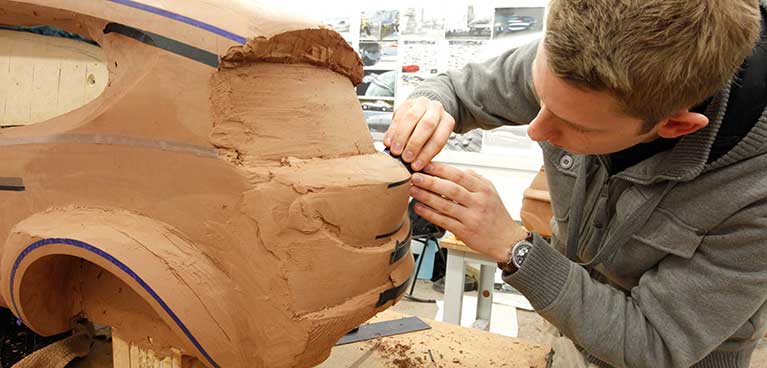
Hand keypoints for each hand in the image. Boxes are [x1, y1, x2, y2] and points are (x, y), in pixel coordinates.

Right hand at [384, 97, 454, 171]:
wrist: (423, 115)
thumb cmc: (429, 134)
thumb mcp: (432, 144)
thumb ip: (425, 152)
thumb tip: (414, 166)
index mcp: (447, 121)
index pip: (439, 138)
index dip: (426, 154)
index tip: (416, 165)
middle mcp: (436, 109)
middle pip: (427, 125)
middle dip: (414, 144)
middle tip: (405, 158)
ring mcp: (422, 104)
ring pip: (411, 118)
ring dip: (401, 137)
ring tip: (395, 151)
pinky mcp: (407, 103)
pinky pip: (398, 116)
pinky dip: (392, 131)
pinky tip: (389, 142)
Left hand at [409, 163, 528, 262]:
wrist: (506, 240)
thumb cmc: (496, 216)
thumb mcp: (491, 192)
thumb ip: (474, 180)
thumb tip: (456, 170)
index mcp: (484, 189)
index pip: (459, 175)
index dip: (441, 170)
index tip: (426, 165)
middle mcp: (478, 202)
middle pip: (450, 189)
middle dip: (430, 182)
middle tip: (415, 176)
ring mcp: (471, 218)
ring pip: (445, 205)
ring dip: (426, 197)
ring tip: (413, 190)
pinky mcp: (465, 231)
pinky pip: (443, 221)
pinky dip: (429, 214)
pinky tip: (419, 208)